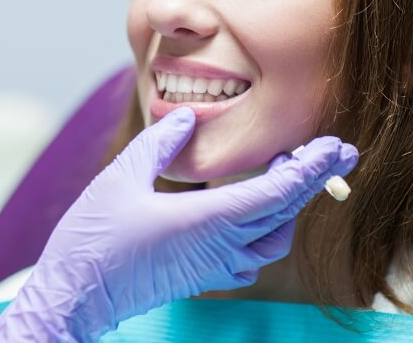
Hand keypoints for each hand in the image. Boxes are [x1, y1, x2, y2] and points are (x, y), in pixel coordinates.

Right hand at [0, 107, 357, 341]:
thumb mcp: (123, 176)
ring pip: (275, 237)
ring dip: (292, 204)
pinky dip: (269, 227)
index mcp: (207, 220)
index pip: (276, 193)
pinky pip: (254, 254)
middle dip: (315, 179)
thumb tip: (187, 116)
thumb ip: (160, 142)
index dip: (309, 168)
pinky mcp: (205, 275)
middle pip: (284, 211)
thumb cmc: (94, 239)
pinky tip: (260, 210)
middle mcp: (220, 246)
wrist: (74, 295)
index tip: (333, 147)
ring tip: (291, 171)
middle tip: (338, 151)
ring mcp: (215, 266)